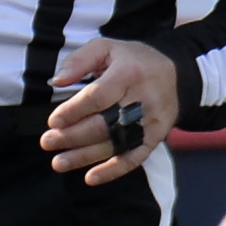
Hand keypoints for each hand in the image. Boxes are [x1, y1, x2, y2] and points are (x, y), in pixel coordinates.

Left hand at [43, 39, 177, 184]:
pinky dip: (113, 170)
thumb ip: (79, 60)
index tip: (53, 121)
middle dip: (73, 136)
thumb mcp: (106, 47)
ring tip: (58, 162)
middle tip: (48, 142)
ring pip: (116, 143)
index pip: (98, 97)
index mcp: (128, 73)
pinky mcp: (156, 137)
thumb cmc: (133, 60)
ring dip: (85, 156)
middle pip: (105, 123)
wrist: (177, 74)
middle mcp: (142, 99)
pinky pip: (135, 157)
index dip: (74, 111)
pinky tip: (91, 178)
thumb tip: (57, 81)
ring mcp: (151, 121)